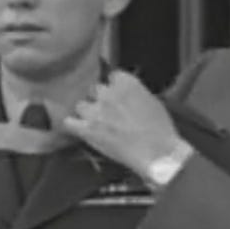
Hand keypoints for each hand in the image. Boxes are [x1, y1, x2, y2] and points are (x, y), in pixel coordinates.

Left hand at [63, 70, 182, 180]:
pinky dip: (71, 124)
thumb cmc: (160, 130)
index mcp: (126, 83)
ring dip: (87, 112)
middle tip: (108, 111)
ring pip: (81, 105)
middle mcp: (107, 93)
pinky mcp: (87, 130)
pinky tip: (76, 127)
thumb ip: (135, 92)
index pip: (112, 76)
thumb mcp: (152, 102)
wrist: (156, 153)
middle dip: (101, 99)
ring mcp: (95, 111)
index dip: (114, 87)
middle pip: (95, 89)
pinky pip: (69, 122)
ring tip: (94, 121)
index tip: (117, 94)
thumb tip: (127, 94)